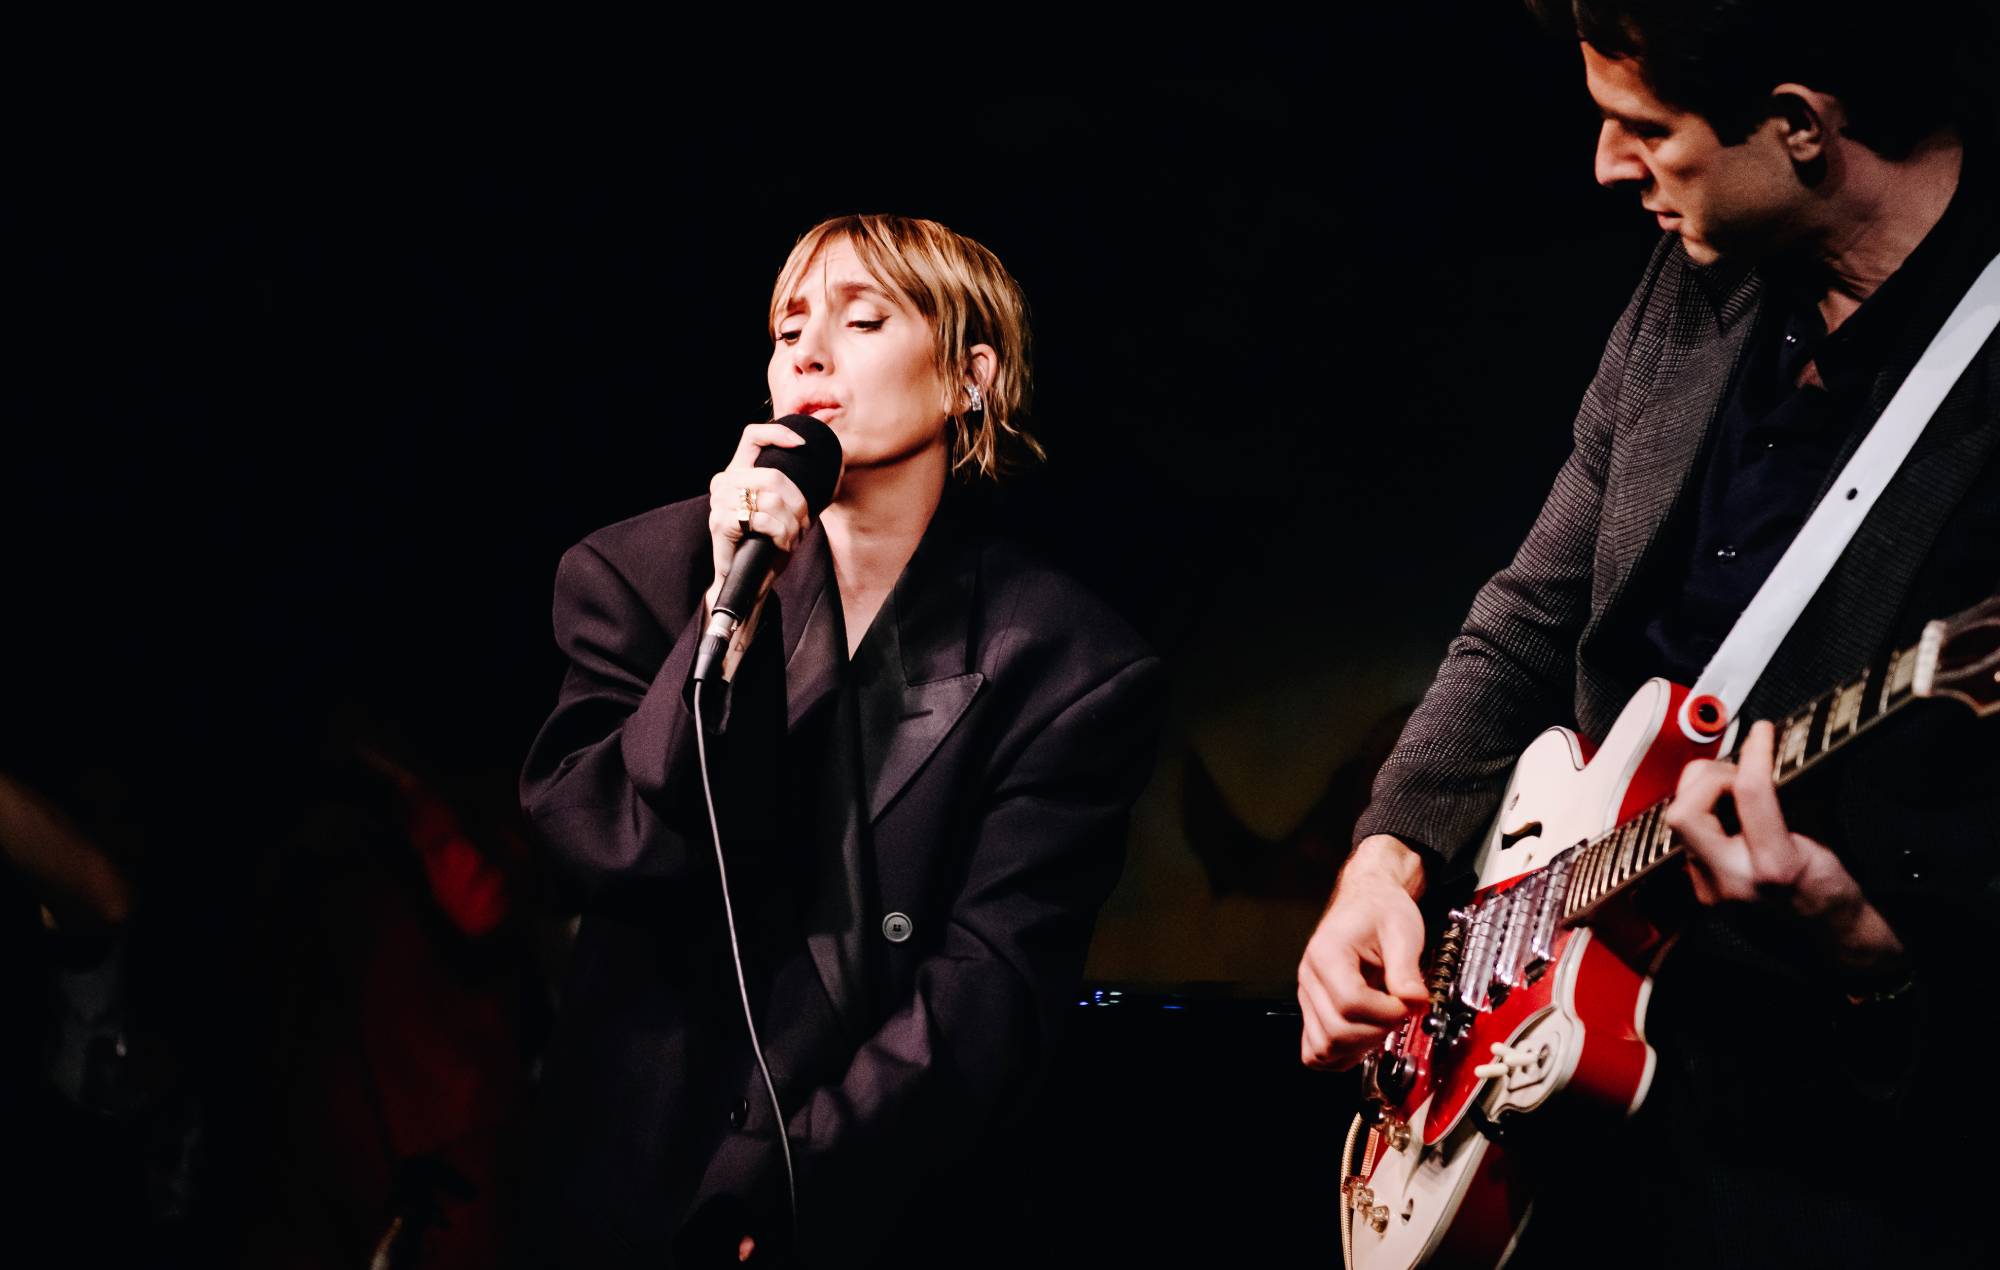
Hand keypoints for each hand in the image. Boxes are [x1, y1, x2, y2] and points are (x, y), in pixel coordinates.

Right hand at [706, 422, 814, 610]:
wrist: (747, 580)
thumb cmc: (768, 545)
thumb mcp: (788, 512)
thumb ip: (801, 488)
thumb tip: (839, 467)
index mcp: (739, 472)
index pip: (753, 436)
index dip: (778, 434)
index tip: (802, 445)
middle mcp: (725, 482)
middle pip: (773, 476)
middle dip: (798, 503)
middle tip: (802, 524)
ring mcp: (719, 501)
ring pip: (771, 500)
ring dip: (791, 524)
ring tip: (790, 538)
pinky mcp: (721, 522)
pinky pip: (763, 520)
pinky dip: (780, 534)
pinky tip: (780, 544)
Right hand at [1297, 835, 1430, 1069]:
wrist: (1368, 900)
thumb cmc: (1381, 910)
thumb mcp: (1402, 931)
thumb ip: (1406, 970)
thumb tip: (1415, 1004)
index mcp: (1327, 954)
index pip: (1350, 1002)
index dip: (1385, 1012)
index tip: (1406, 1003)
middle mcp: (1310, 977)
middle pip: (1335, 1031)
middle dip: (1376, 1032)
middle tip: (1399, 1014)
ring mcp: (1308, 996)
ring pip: (1322, 1048)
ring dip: (1358, 1048)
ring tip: (1381, 1026)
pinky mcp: (1314, 1008)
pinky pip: (1315, 1049)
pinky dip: (1340, 1055)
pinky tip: (1364, 1040)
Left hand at [1666, 720, 1906, 984]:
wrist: (1828, 931)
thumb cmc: (1831, 887)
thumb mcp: (1823, 834)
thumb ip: (1794, 793)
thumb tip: (1772, 749)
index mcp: (1774, 867)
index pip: (1748, 794)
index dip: (1755, 753)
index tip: (1764, 733)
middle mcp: (1733, 881)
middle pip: (1685, 811)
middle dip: (1709, 777)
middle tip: (1741, 771)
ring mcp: (1710, 889)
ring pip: (1679, 821)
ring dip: (1702, 793)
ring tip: (1735, 790)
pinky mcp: (1700, 888)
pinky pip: (1687, 837)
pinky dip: (1704, 813)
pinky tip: (1728, 812)